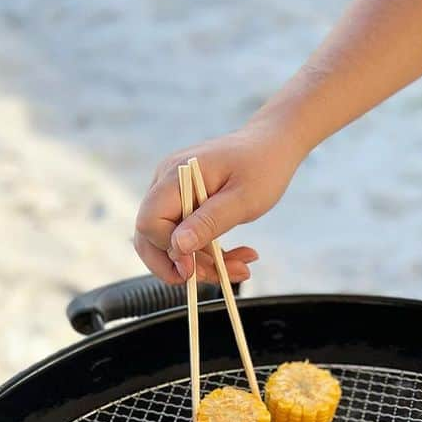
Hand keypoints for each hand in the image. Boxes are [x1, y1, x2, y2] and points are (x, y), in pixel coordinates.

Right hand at [133, 118, 303, 284]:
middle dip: (179, 265)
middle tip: (215, 277)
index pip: (149, 222)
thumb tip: (178, 248)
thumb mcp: (242, 199)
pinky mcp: (185, 203)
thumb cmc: (262, 166)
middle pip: (149, 237)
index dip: (168, 250)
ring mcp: (173, 192)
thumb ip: (209, 222)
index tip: (195, 268)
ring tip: (241, 267)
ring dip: (203, 263)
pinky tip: (239, 256)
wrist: (272, 144)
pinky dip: (209, 253)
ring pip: (171, 242)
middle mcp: (165, 182)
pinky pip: (186, 236)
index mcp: (175, 176)